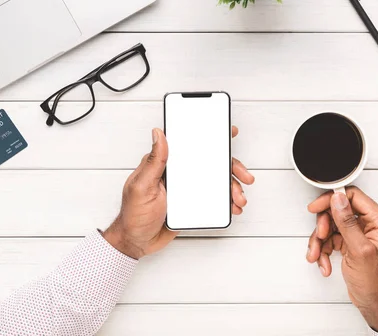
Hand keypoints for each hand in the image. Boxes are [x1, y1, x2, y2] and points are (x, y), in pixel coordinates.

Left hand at [104, 126, 254, 259]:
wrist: (137, 243)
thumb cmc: (133, 215)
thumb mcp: (142, 186)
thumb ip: (154, 161)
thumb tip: (158, 133)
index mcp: (165, 164)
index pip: (191, 146)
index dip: (211, 138)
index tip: (228, 133)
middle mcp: (178, 173)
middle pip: (211, 163)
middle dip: (232, 168)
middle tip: (244, 176)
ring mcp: (187, 188)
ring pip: (216, 181)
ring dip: (232, 187)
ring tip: (239, 198)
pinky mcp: (192, 203)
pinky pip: (214, 198)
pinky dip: (226, 202)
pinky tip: (233, 206)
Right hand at [306, 187, 377, 333]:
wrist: (376, 305)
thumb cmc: (377, 283)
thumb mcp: (360, 251)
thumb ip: (347, 223)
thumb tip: (338, 199)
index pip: (352, 196)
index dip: (332, 200)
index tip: (316, 208)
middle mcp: (371, 224)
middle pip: (338, 210)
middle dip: (324, 225)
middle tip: (320, 236)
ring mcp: (360, 234)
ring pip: (331, 226)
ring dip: (320, 241)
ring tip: (317, 255)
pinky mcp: (351, 244)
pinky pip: (330, 239)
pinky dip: (323, 250)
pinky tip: (324, 263)